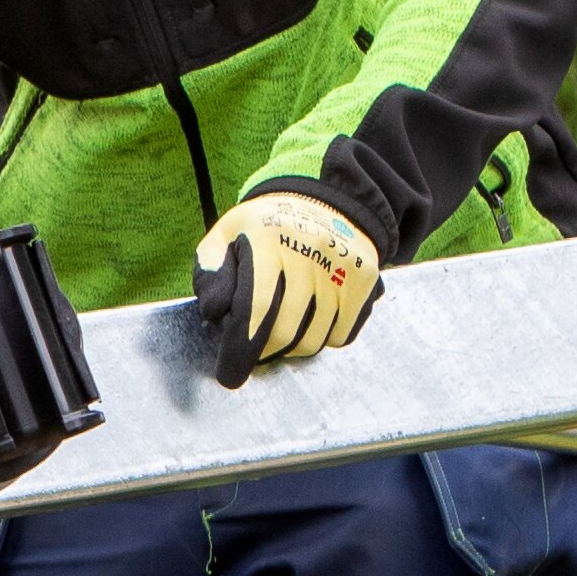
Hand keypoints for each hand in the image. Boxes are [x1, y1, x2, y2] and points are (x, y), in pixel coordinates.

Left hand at [188, 191, 381, 382]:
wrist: (326, 200)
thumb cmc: (266, 228)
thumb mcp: (227, 236)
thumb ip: (211, 274)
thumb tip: (214, 313)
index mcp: (267, 240)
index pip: (255, 309)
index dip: (239, 349)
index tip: (229, 375)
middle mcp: (308, 252)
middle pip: (283, 332)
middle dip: (262, 352)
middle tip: (253, 349)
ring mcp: (342, 267)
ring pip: (313, 340)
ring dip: (292, 347)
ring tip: (282, 327)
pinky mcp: (365, 280)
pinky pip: (342, 335)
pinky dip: (323, 337)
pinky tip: (311, 316)